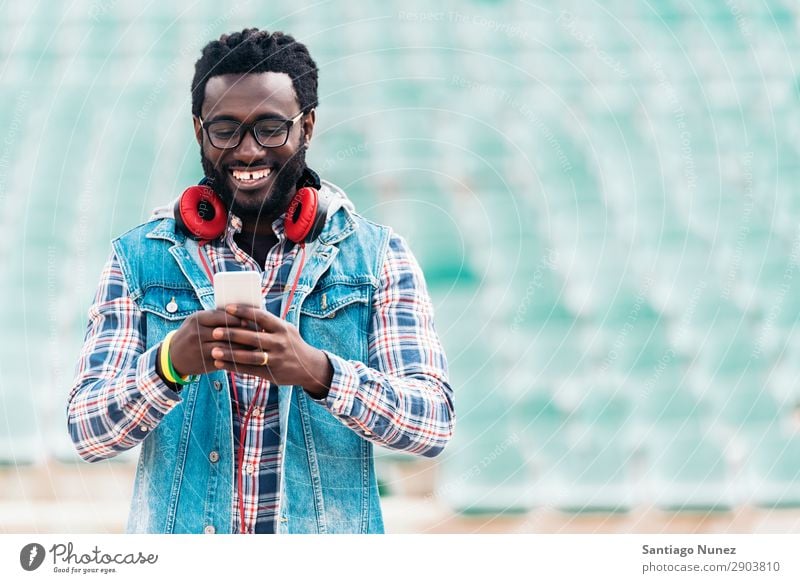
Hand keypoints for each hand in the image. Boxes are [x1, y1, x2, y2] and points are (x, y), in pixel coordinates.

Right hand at [167, 309, 251, 376]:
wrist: (172, 357)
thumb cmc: (191, 334)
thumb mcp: (198, 322)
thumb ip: (216, 317)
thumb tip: (243, 313)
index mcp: (197, 319)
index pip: (221, 316)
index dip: (238, 318)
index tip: (253, 319)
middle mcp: (197, 333)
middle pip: (226, 332)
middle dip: (245, 333)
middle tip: (260, 333)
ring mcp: (200, 349)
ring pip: (228, 348)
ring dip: (244, 348)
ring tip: (258, 346)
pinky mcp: (204, 363)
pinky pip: (225, 361)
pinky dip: (238, 359)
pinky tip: (249, 358)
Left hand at [208, 304, 332, 398]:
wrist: (309, 367)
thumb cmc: (291, 343)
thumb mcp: (285, 329)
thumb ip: (268, 323)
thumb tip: (243, 311)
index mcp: (282, 328)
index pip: (261, 316)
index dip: (243, 312)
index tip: (227, 308)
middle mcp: (280, 342)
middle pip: (252, 337)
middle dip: (232, 334)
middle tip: (214, 331)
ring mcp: (275, 359)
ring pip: (249, 356)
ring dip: (230, 354)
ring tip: (213, 351)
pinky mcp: (271, 373)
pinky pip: (249, 370)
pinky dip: (233, 366)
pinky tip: (220, 363)